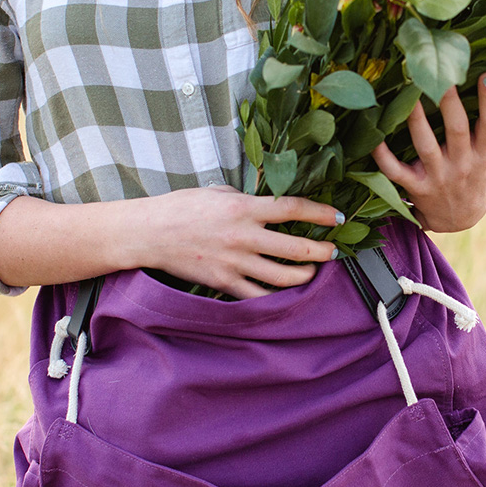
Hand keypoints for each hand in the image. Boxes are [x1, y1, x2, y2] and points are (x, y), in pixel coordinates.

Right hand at [130, 186, 341, 298]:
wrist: (149, 233)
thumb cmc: (181, 207)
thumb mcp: (218, 191)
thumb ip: (247, 199)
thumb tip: (269, 206)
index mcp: (242, 207)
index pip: (291, 209)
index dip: (319, 212)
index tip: (336, 216)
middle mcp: (243, 236)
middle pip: (295, 248)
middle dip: (321, 251)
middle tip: (333, 251)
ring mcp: (234, 262)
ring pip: (282, 276)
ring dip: (305, 275)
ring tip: (312, 271)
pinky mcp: (223, 282)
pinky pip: (258, 295)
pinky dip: (276, 295)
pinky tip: (285, 291)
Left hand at [371, 73, 485, 232]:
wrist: (461, 220)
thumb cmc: (473, 176)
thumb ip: (482, 128)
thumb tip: (482, 82)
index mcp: (483, 154)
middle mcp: (462, 164)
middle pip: (457, 130)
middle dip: (449, 102)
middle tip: (441, 76)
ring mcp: (438, 177)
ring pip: (425, 145)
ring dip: (416, 120)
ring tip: (407, 95)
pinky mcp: (417, 189)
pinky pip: (396, 171)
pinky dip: (383, 156)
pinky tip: (374, 139)